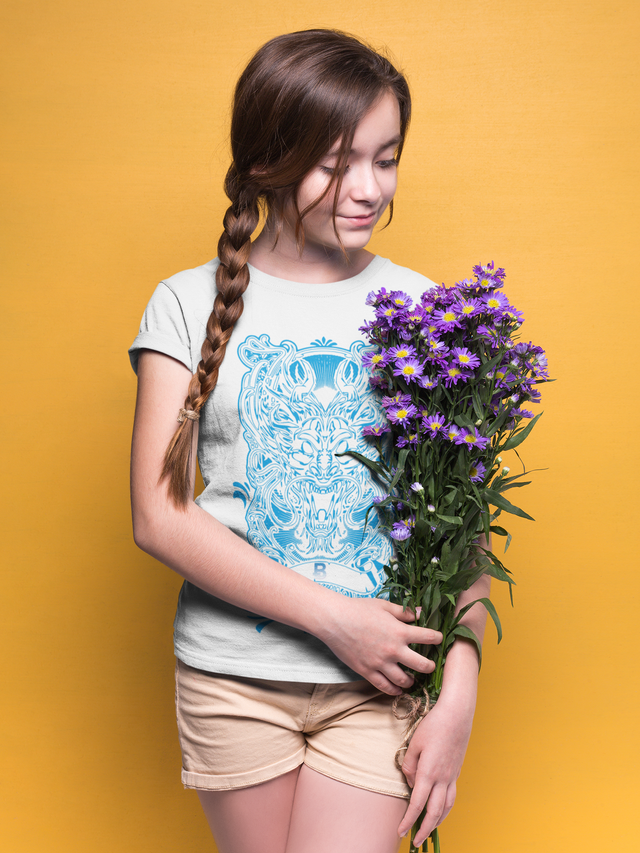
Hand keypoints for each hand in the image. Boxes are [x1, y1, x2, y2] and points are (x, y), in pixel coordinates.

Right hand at [318, 597, 441, 694]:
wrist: (334, 620)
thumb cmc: (358, 609)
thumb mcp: (384, 606)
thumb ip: (404, 612)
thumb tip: (421, 612)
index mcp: (399, 631)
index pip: (428, 637)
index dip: (437, 638)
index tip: (439, 639)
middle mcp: (393, 650)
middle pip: (422, 665)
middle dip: (430, 665)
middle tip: (431, 665)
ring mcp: (380, 664)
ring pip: (404, 680)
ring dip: (412, 680)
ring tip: (413, 678)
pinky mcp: (367, 672)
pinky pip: (385, 687)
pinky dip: (394, 690)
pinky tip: (398, 689)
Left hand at [397, 696, 474, 845]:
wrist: (457, 714)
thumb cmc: (434, 725)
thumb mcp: (414, 743)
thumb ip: (408, 765)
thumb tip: (411, 783)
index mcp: (429, 772)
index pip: (417, 804)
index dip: (409, 820)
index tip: (401, 831)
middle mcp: (443, 778)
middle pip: (434, 812)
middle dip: (424, 829)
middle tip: (416, 842)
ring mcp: (452, 776)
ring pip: (446, 807)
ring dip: (437, 822)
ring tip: (428, 830)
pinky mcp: (456, 771)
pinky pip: (452, 796)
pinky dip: (446, 808)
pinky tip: (441, 809)